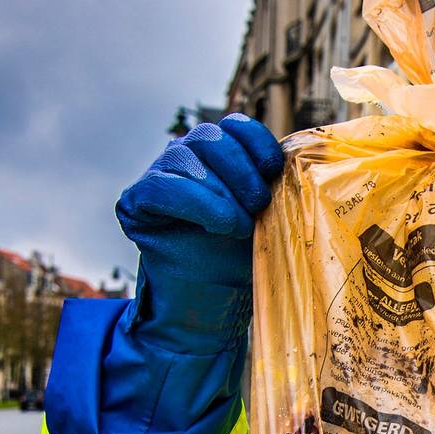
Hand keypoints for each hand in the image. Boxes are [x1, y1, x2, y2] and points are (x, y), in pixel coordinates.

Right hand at [116, 114, 282, 352]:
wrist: (210, 306)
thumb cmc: (241, 262)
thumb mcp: (267, 219)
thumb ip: (273, 188)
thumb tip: (298, 167)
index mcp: (219, 156)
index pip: (234, 126)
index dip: (257, 141)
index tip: (275, 169)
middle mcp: (186, 158)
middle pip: (211, 137)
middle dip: (242, 170)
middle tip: (259, 206)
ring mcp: (159, 176)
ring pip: (185, 156)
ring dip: (221, 192)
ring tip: (240, 226)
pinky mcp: (136, 201)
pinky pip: (162, 186)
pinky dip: (197, 203)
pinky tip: (221, 226)